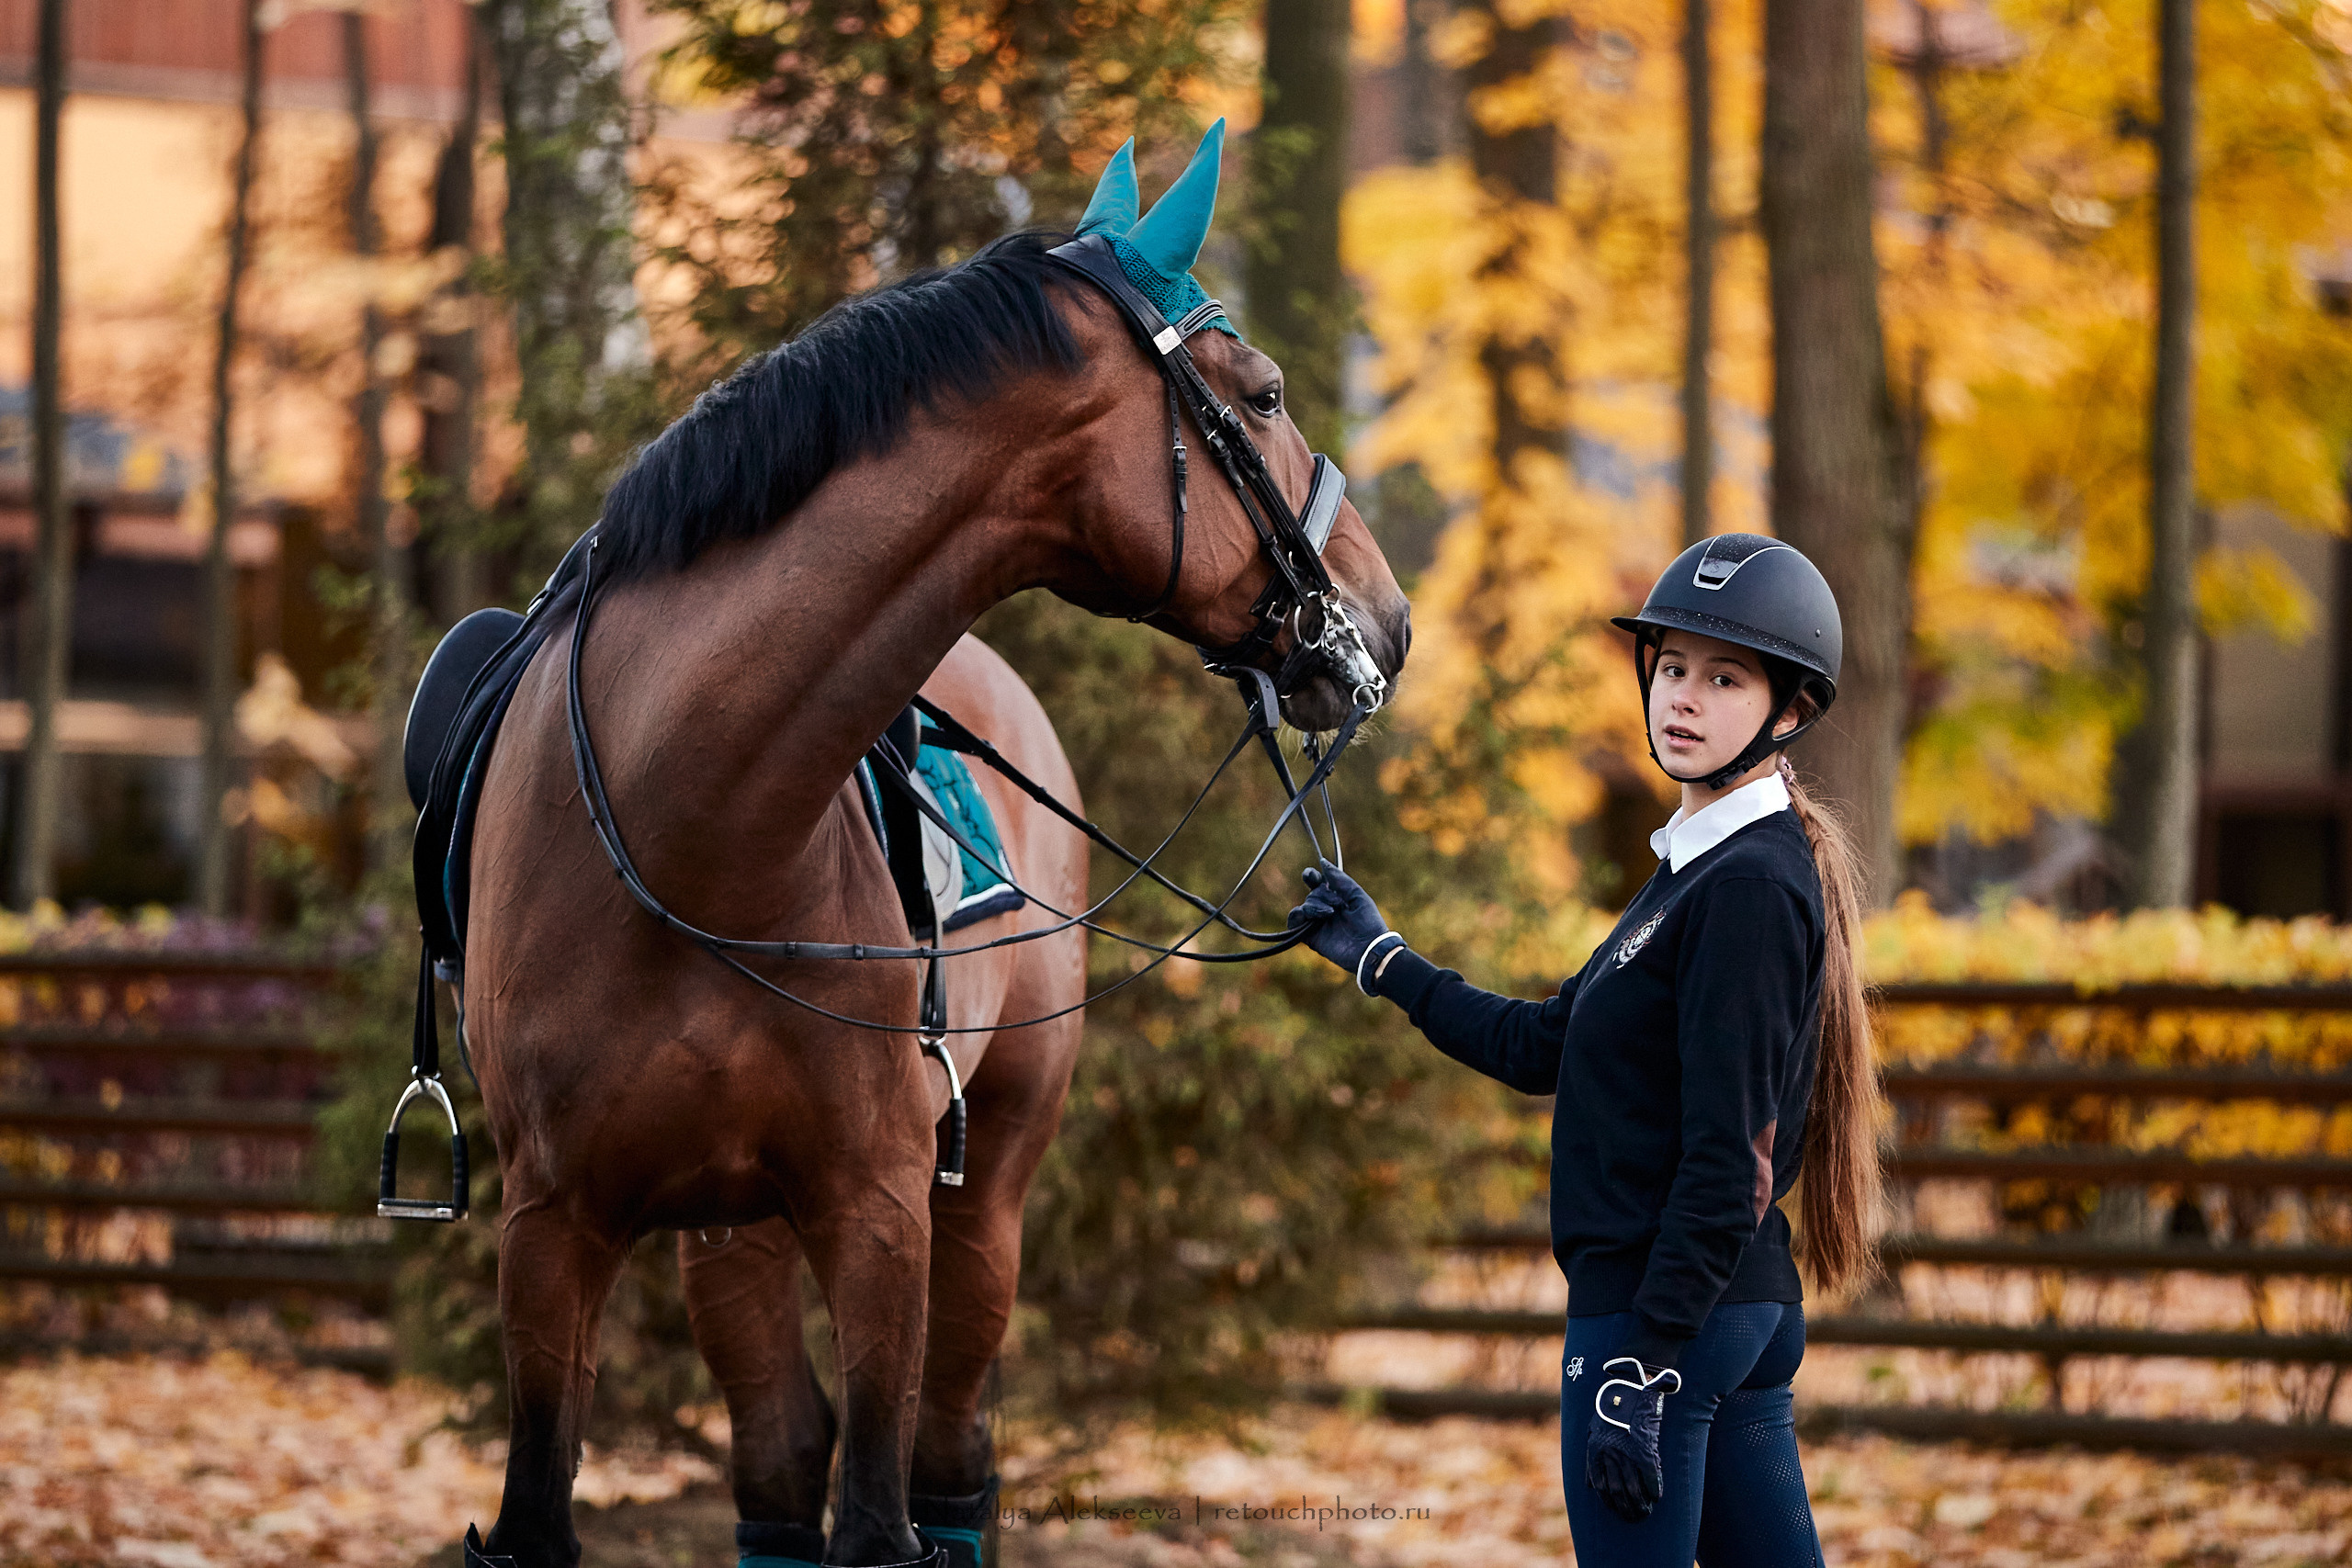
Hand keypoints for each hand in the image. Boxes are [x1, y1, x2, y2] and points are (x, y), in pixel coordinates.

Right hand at [1285, 861, 1397, 986]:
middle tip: (1337, 905)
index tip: (1311, 876)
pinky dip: (1298, 916)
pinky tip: (1312, 918)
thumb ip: (1339, 879)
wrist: (1369, 948)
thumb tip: (1322, 862)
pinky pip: (1294, 922)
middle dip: (1322, 896)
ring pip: (1303, 907)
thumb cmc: (1368, 922)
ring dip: (1313, 907)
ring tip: (1328, 914)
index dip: (1311, 876)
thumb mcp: (1357, 895)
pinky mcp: (1310, 937)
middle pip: (1312, 894)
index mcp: (1336, 898)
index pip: (1317, 883)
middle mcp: (1324, 909)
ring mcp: (1317, 924)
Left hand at [1584, 1356, 1679, 1522]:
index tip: (1615, 1510)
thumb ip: (1592, 1457)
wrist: (1627, 1385)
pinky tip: (1657, 1497)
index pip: (1599, 1485)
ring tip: (1646, 1513)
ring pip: (1633, 1487)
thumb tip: (1589, 1485)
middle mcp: (1609, 1453)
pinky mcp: (1645, 1446)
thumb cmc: (1611, 1406)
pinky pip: (1650, 1474)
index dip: (1608, 1502)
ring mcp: (1626, 1450)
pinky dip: (1654, 1488)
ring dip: (1640, 1504)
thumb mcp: (1593, 1429)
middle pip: (1617, 1491)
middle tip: (1634, 1518)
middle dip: (1625, 1509)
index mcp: (1595, 1449)